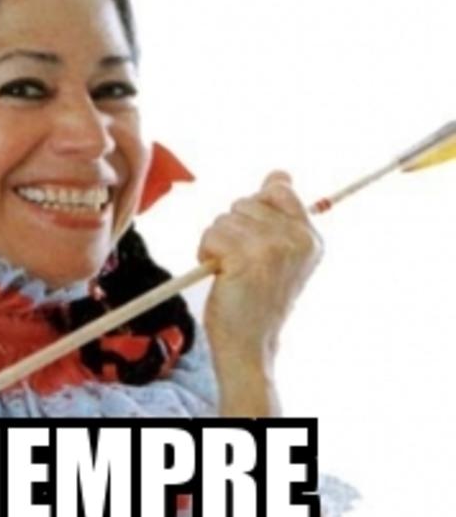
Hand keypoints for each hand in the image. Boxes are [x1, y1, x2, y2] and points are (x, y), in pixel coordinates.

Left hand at [198, 171, 321, 412]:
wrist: (249, 344)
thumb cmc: (255, 299)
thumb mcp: (276, 253)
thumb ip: (277, 214)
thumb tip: (278, 173)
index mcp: (311, 237)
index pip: (278, 189)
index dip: (254, 210)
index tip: (253, 240)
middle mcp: (298, 238)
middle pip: (244, 202)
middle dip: (231, 230)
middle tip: (240, 264)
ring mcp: (274, 246)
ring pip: (224, 219)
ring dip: (216, 244)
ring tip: (230, 272)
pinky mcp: (247, 256)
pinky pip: (211, 235)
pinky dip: (205, 253)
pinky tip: (220, 276)